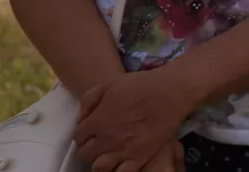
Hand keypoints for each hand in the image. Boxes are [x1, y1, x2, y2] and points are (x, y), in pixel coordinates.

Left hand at [74, 70, 192, 171]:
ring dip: (101, 161)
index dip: (84, 134)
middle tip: (101, 143)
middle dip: (91, 148)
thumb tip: (82, 118)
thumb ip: (89, 100)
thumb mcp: (110, 84)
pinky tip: (122, 161)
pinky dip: (118, 169)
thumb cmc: (141, 85)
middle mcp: (106, 139)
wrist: (170, 92)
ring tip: (110, 155)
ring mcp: (123, 151)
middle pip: (86, 154)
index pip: (78, 137)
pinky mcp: (140, 158)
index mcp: (97, 121)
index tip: (92, 132)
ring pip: (99, 167)